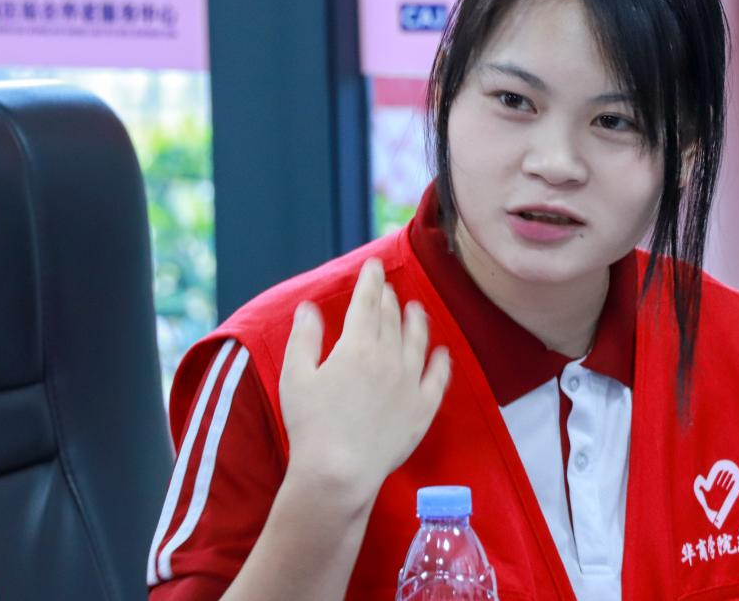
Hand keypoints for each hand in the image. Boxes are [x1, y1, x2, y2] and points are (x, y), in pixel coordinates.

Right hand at [278, 258, 450, 513]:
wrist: (338, 472)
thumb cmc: (310, 424)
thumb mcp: (295, 376)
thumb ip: (304, 337)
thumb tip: (308, 306)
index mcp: (357, 344)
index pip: (368, 301)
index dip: (371, 280)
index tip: (374, 266)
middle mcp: (389, 356)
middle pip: (392, 317)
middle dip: (388, 298)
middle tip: (386, 289)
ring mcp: (410, 382)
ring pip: (418, 340)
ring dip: (417, 320)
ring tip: (416, 309)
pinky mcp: (423, 408)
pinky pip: (438, 378)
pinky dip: (442, 361)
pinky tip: (443, 353)